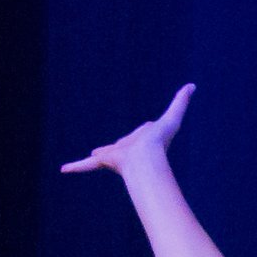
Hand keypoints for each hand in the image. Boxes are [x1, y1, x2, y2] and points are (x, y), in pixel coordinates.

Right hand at [61, 83, 192, 178]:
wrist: (145, 158)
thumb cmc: (160, 141)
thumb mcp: (173, 118)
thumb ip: (181, 101)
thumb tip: (192, 85)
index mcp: (144, 140)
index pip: (144, 132)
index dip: (147, 130)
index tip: (151, 129)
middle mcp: (129, 148)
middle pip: (124, 143)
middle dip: (124, 145)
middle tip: (126, 148)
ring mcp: (116, 155)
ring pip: (106, 154)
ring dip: (103, 157)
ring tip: (97, 157)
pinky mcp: (105, 160)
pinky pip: (88, 165)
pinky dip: (76, 166)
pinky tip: (64, 170)